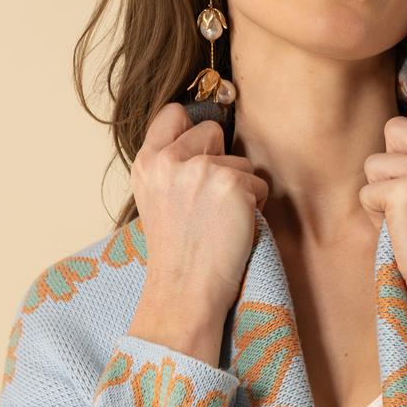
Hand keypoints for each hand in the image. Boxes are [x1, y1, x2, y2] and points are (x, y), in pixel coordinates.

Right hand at [130, 104, 268, 334]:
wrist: (184, 292)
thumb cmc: (177, 252)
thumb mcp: (157, 198)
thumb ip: (171, 165)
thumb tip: (209, 137)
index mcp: (146, 163)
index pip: (172, 114)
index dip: (192, 129)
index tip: (200, 151)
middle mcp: (169, 161)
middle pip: (213, 131)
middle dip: (221, 159)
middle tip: (209, 201)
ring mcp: (200, 170)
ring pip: (241, 160)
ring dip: (241, 187)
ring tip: (220, 220)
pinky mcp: (232, 184)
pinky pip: (260, 183)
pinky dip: (256, 205)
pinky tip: (235, 228)